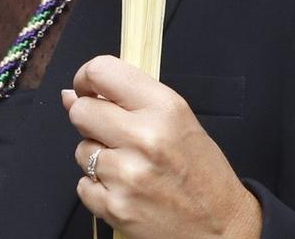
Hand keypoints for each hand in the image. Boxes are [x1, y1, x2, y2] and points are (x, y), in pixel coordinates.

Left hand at [65, 56, 261, 238]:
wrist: (224, 228)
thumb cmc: (201, 173)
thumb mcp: (177, 121)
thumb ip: (127, 100)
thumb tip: (70, 95)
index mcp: (164, 108)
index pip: (101, 71)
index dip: (85, 79)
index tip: (87, 90)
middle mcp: (145, 138)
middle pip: (81, 111)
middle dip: (90, 121)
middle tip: (113, 135)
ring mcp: (129, 175)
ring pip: (81, 151)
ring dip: (98, 159)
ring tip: (131, 168)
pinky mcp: (117, 207)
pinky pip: (83, 186)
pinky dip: (99, 189)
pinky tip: (127, 191)